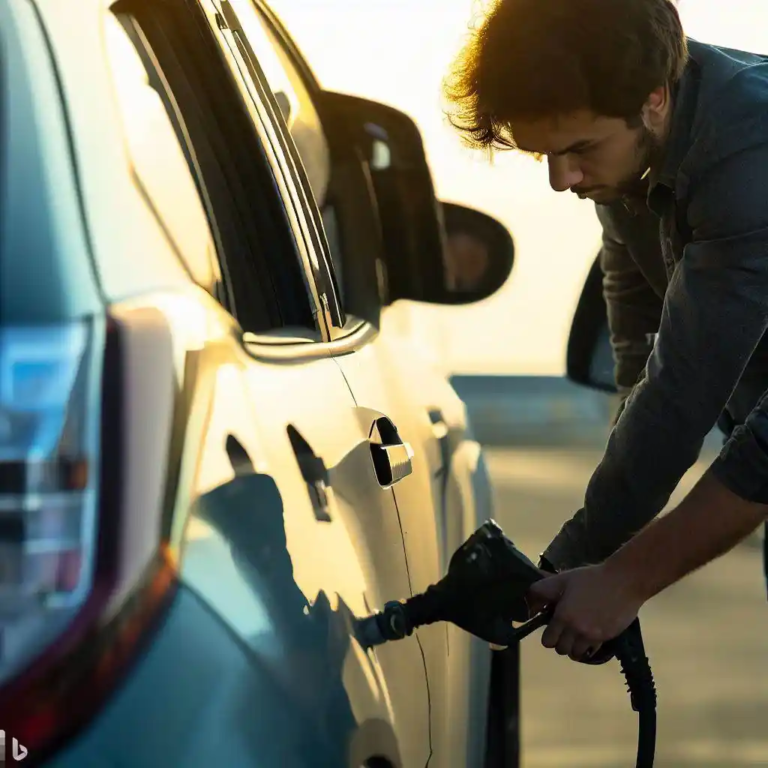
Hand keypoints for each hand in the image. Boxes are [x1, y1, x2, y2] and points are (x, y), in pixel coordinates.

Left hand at [525, 564, 644, 660]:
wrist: (623, 582)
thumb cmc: (590, 579)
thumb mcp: (562, 579)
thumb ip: (543, 591)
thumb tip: (531, 607)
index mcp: (563, 616)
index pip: (547, 641)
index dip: (548, 636)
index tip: (552, 628)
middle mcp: (577, 630)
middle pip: (561, 650)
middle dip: (560, 641)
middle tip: (564, 630)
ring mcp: (593, 636)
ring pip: (576, 654)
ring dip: (574, 646)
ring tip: (577, 634)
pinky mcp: (606, 638)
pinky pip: (591, 651)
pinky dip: (588, 647)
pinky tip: (590, 635)